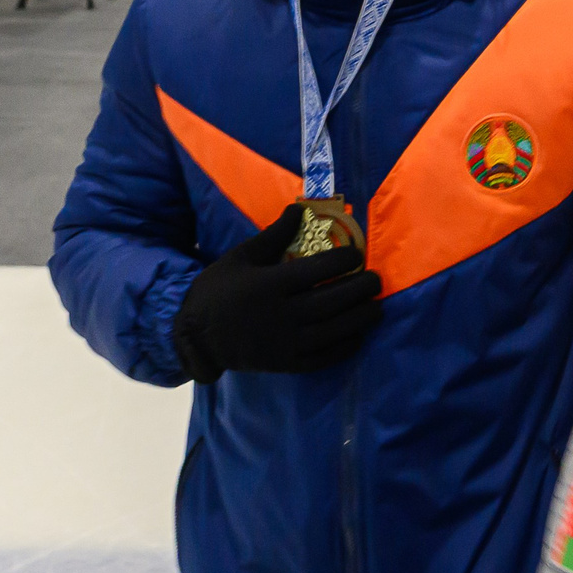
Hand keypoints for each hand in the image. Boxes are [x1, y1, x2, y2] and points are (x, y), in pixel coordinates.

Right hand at [172, 206, 381, 382]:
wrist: (196, 335)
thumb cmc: (219, 289)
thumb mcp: (242, 256)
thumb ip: (274, 234)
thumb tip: (300, 208)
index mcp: (270, 284)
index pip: (318, 270)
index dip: (344, 260)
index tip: (358, 255)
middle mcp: (281, 314)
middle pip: (332, 301)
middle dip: (361, 289)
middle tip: (377, 280)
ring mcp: (285, 343)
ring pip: (333, 331)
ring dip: (360, 319)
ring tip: (377, 308)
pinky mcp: (285, 364)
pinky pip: (322, 358)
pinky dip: (344, 348)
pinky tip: (358, 336)